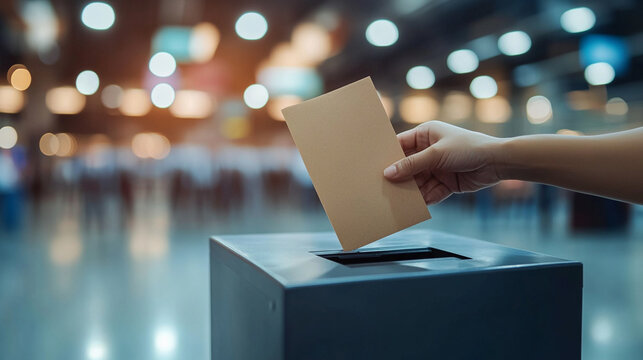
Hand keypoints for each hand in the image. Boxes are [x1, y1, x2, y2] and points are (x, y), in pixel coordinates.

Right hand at [383, 121, 501, 204]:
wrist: (497, 163)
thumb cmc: (469, 148)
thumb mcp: (436, 154)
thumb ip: (412, 164)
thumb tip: (389, 173)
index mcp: (425, 135)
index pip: (400, 144)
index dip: (387, 155)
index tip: (372, 166)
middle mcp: (429, 151)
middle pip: (406, 166)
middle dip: (397, 177)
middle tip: (380, 187)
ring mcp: (436, 168)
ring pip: (416, 181)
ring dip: (408, 191)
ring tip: (394, 200)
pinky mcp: (444, 183)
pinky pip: (428, 192)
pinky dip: (422, 199)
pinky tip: (412, 207)